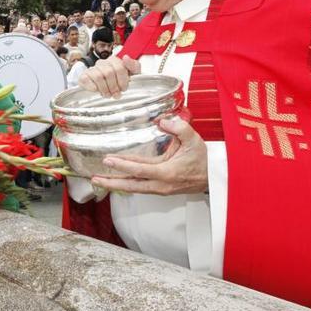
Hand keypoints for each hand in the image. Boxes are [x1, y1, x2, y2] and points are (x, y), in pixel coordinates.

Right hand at [79, 54, 140, 97]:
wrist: (106, 89)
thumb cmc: (120, 82)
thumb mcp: (132, 75)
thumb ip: (134, 66)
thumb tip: (126, 57)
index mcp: (114, 61)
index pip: (119, 68)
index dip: (122, 81)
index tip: (124, 88)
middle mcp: (102, 63)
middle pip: (109, 73)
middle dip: (114, 87)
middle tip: (116, 94)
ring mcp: (92, 69)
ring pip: (98, 76)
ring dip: (104, 89)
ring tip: (107, 95)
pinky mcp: (84, 76)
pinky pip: (86, 79)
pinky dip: (91, 86)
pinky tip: (96, 90)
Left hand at [92, 117, 207, 194]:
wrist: (214, 176)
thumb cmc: (204, 159)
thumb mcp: (193, 139)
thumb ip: (179, 127)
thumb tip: (163, 121)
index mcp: (168, 173)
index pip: (140, 169)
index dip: (122, 165)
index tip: (108, 160)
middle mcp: (162, 184)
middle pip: (132, 185)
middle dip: (112, 182)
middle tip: (95, 179)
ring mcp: (161, 189)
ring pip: (135, 188)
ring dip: (117, 184)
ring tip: (101, 180)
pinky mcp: (161, 189)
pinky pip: (140, 187)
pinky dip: (127, 184)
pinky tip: (118, 179)